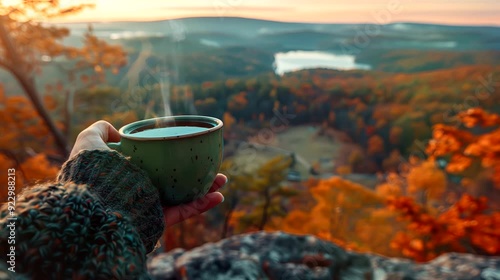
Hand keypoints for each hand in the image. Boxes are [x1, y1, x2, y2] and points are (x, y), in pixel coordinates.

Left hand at [72, 121, 225, 225]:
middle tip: (212, 166)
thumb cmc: (89, 171)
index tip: (188, 149)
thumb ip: (99, 130)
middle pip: (176, 181)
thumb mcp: (88, 141)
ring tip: (222, 180)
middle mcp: (140, 191)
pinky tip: (218, 197)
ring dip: (206, 189)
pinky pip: (183, 212)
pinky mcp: (156, 221)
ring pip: (184, 197)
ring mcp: (150, 207)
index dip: (174, 158)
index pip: (157, 165)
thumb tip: (115, 130)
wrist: (90, 202)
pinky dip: (201, 205)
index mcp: (129, 174)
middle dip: (197, 174)